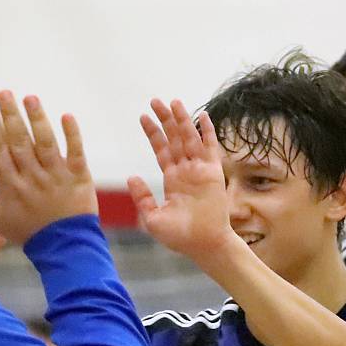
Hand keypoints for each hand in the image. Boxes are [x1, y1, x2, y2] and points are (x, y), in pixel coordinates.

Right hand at [0, 91, 97, 244]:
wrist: (64, 246)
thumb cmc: (29, 233)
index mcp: (11, 185)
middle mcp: (33, 176)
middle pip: (19, 140)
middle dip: (10, 114)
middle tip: (4, 93)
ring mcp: (56, 175)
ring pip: (45, 142)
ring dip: (37, 118)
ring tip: (30, 98)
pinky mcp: (79, 176)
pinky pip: (75, 152)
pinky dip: (72, 134)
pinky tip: (66, 115)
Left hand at [127, 99, 233, 261]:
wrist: (203, 245)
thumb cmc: (180, 237)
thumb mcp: (152, 218)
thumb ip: (142, 197)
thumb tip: (131, 177)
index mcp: (172, 179)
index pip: (161, 150)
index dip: (152, 133)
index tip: (143, 116)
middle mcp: (186, 171)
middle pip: (174, 139)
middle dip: (165, 120)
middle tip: (155, 100)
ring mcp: (200, 170)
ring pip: (190, 139)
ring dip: (182, 120)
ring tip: (173, 102)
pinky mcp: (213, 173)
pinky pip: (210, 148)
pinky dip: (207, 132)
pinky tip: (202, 116)